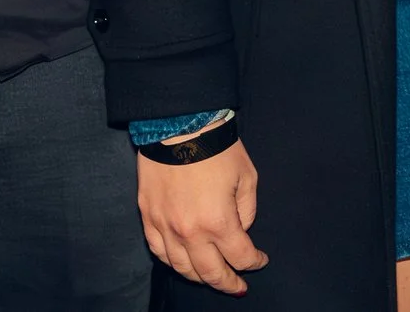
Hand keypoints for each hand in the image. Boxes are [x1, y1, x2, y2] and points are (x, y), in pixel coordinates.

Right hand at [139, 139, 266, 295]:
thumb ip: (247, 209)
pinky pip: (159, 251)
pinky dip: (172, 261)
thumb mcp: (247, 176)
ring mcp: (165, 226)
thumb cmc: (216, 146)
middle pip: (211, 273)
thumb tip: (241, 228)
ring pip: (182, 268)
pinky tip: (183, 262)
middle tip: (238, 286)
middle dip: (229, 283)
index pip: (240, 257)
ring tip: (211, 276)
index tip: (260, 259)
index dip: (255, 262)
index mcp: (218, 222)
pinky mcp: (148, 216)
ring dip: (200, 277)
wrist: (178, 124)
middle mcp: (190, 232)